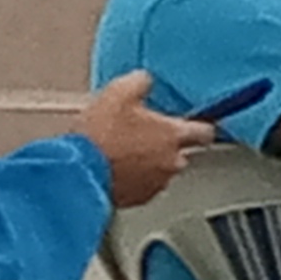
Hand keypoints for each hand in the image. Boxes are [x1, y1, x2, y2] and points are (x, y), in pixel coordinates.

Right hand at [76, 72, 215, 207]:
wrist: (76, 171)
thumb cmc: (98, 136)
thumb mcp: (118, 92)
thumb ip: (139, 82)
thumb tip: (145, 80)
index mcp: (172, 135)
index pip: (204, 131)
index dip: (199, 127)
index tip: (196, 126)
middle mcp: (170, 161)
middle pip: (182, 153)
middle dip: (167, 146)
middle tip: (145, 137)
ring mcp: (155, 183)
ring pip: (162, 171)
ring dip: (150, 163)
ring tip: (124, 153)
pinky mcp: (137, 199)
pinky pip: (143, 187)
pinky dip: (134, 179)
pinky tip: (116, 169)